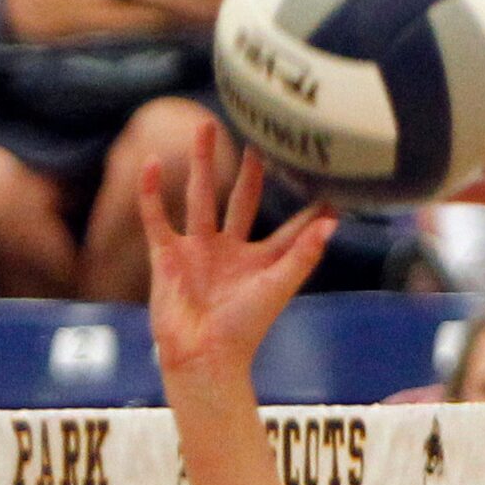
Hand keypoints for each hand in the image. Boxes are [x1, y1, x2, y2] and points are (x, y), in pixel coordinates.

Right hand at [142, 119, 337, 383]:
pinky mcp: (166, 255)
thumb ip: (304, 255)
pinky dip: (152, 192)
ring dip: (203, 164)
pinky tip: (154, 163)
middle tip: (258, 140)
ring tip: (205, 128)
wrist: (201, 356)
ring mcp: (197, 251)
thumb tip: (332, 223)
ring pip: (200, 197)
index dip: (307, 210)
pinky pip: (157, 217)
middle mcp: (230, 251)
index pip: (289, 228)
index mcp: (261, 261)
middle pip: (241, 201)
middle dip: (249, 172)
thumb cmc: (244, 329)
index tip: (323, 180)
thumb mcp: (277, 287)